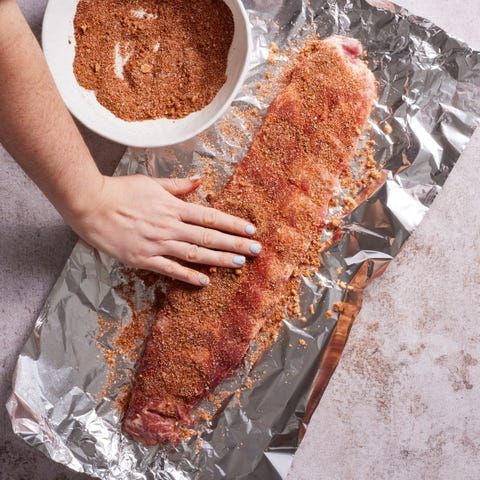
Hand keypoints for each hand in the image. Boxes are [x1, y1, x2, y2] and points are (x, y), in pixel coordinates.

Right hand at [66, 174, 261, 285]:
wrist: (90, 205)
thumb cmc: (121, 191)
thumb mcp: (152, 183)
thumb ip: (177, 186)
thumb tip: (199, 180)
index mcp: (173, 207)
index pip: (210, 217)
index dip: (232, 224)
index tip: (250, 230)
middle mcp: (170, 226)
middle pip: (209, 237)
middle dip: (235, 244)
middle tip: (256, 250)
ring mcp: (158, 244)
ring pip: (195, 254)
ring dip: (219, 260)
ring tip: (239, 264)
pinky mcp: (144, 259)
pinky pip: (171, 270)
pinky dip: (189, 276)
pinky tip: (205, 281)